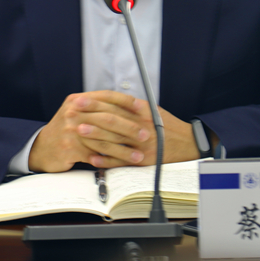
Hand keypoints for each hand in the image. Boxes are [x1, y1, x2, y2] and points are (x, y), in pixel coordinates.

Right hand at [28, 90, 151, 171]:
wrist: (41, 148)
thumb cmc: (66, 130)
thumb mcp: (77, 112)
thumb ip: (97, 107)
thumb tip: (128, 107)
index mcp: (78, 100)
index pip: (107, 96)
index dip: (126, 101)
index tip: (143, 107)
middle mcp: (73, 112)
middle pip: (108, 118)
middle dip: (130, 127)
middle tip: (145, 134)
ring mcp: (70, 130)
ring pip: (104, 139)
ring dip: (124, 148)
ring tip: (138, 154)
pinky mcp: (69, 148)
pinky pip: (96, 155)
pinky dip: (111, 160)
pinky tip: (122, 163)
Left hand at [71, 96, 200, 167]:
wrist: (187, 144)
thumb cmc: (167, 126)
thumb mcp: (152, 110)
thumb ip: (132, 107)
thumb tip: (108, 101)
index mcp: (143, 111)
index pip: (115, 104)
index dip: (96, 101)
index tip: (80, 99)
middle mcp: (142, 127)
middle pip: (112, 120)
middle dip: (90, 116)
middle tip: (72, 113)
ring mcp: (142, 145)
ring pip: (114, 140)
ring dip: (94, 136)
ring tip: (78, 131)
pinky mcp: (143, 161)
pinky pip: (120, 161)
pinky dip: (105, 160)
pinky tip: (92, 157)